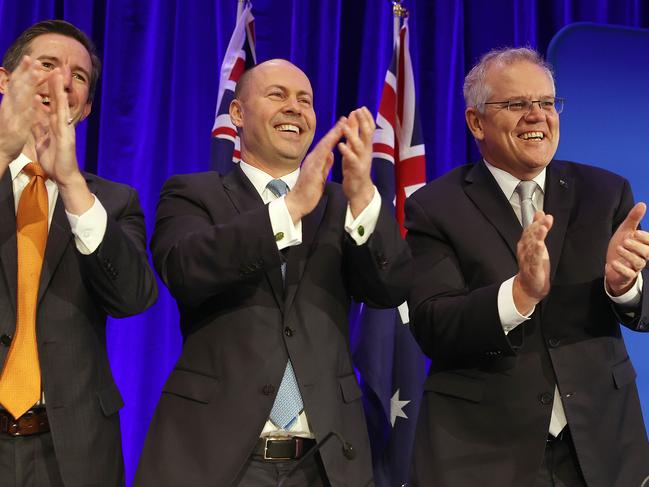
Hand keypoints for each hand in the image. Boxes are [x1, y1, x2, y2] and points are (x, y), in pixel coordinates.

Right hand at [0, 56, 48, 164]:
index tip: (30, 59)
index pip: (16, 84)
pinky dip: (30, 108)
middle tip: (33, 59)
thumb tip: (23, 89)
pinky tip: (37, 100)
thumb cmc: (7, 132)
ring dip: (29, 85)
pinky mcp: (18, 129)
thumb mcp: (12, 114)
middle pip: (17, 87)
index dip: (22, 71)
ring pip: (21, 98)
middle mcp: (9, 107)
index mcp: (9, 103)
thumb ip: (17, 101)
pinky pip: (25, 117)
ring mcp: (13, 117)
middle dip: (25, 72)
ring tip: (37, 73)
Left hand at [32, 69, 92, 214]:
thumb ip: (39, 129)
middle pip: (58, 100)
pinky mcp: (67, 135)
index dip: (48, 89)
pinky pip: (60, 119)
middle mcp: (62, 124)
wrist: (64, 176)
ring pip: (61, 105)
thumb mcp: (42, 142)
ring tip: (56, 74)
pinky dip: (57, 108)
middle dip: (55, 84)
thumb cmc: (55, 161)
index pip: (51, 103)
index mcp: (55, 125)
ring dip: (59, 90)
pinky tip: (56, 97)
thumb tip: (35, 118)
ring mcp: (65, 128)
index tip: (44, 75)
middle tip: (54, 67)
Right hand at [285, 119, 344, 222]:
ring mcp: (311, 163)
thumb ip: (326, 164)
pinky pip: (321, 157)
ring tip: (341, 125)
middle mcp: (313, 159)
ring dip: (333, 134)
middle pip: (326, 141)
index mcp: (316, 160)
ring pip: (324, 146)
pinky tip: (333, 141)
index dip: (336, 134)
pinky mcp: (312, 170)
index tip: (344, 125)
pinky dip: (327, 148)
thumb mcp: (320, 175)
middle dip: (336, 129)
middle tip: (345, 118)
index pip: (327, 145)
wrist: (297, 203)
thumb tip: (331, 155)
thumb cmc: (308, 191)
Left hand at [339, 107, 374, 217]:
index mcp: (365, 147)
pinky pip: (352, 160)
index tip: (361, 108)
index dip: (366, 118)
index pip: (368, 129)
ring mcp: (362, 161)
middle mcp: (366, 152)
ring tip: (345, 127)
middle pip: (367, 134)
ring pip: (359, 146)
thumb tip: (353, 119)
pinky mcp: (356, 171)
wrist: (359, 191)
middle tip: (358, 110)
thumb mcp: (354, 150)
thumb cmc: (355, 169)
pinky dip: (346, 152)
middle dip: (363, 122)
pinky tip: (340, 145)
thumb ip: (354, 135)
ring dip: (352, 135)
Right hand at [513, 211, 553, 313]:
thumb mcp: (537, 243)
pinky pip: (534, 259)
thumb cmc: (534, 264)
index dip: (537, 222)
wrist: (529, 286)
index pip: (530, 230)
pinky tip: (540, 246)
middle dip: (538, 227)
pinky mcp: (533, 269)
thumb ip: (538, 228)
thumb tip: (540, 213)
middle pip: (530, 236)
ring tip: (543, 229)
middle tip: (546, 219)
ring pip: (532, 246)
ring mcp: (528, 259)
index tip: (544, 215)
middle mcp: (525, 250)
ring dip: (537, 237)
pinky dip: (536, 252)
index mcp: (525, 244)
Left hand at [605, 202, 648, 295]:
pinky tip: (612, 263)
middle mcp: (642, 257)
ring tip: (619, 248)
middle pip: (647, 253)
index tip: (636, 232)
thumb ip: (633, 219)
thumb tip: (642, 204)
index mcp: (644, 245)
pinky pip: (628, 274)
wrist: (611, 264)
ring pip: (639, 263)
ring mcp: (635, 267)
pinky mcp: (626, 275)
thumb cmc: (622, 246)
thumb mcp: (625, 231)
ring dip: (628, 255)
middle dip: (637, 247)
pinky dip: (621, 268)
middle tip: (625, 241)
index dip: (645, 238)